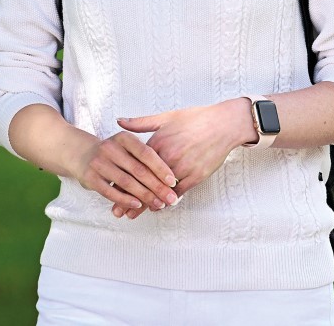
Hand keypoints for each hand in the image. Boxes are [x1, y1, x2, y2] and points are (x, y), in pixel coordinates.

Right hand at [73, 131, 179, 219]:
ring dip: (144, 195)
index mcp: (123, 138)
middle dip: (157, 186)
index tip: (173, 181)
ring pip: (126, 182)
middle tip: (170, 198)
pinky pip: (110, 192)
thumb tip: (168, 178)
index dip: (160, 168)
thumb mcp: (127, 145)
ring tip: (158, 204)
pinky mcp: (90, 178)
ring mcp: (99, 163)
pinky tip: (137, 205)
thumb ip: (144, 156)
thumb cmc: (113, 153)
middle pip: (138, 170)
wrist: (81, 154)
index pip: (146, 153)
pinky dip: (125, 200)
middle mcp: (110, 148)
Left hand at [117, 99, 254, 214]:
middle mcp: (168, 157)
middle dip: (129, 197)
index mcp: (158, 142)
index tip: (110, 188)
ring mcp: (183, 168)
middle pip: (144, 181)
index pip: (135, 164)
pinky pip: (179, 193)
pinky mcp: (196, 176)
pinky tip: (158, 209)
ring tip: (133, 215)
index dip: (122, 178)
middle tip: (117, 210)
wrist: (224, 124)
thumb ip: (141, 122)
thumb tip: (119, 120)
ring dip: (146, 204)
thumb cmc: (196, 119)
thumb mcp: (166, 117)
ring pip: (160, 190)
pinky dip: (168, 201)